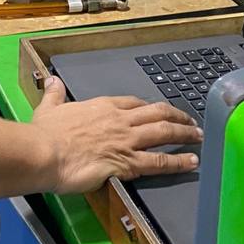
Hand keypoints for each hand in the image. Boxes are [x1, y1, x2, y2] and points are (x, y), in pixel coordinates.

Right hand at [31, 76, 200, 193]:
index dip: (150, 107)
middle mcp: (119, 120)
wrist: (45, 152)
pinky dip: (178, 161)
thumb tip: (52, 81)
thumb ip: (54, 94)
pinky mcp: (127, 162)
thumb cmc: (45, 134)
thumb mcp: (48, 107)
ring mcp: (126, 140)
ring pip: (163, 133)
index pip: (134, 103)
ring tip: (198, 136)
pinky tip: (191, 162)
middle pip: (156, 113)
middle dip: (177, 116)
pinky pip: (159, 162)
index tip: (159, 110)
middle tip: (191, 121)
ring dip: (184, 134)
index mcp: (102, 106)